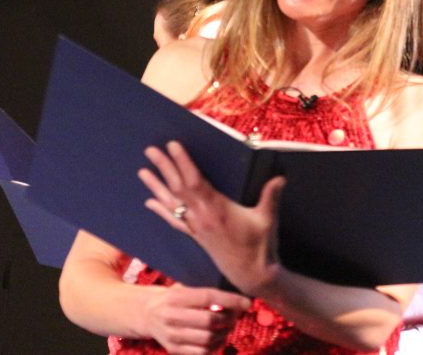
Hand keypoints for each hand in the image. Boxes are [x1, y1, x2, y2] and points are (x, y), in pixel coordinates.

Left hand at [139, 140, 286, 295]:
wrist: (252, 276)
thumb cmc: (261, 247)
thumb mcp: (268, 219)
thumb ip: (271, 196)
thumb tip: (280, 178)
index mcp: (217, 209)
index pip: (195, 181)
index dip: (183, 162)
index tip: (173, 145)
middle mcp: (202, 217)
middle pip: (178, 188)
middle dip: (164, 167)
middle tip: (150, 150)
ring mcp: (197, 227)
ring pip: (171, 203)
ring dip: (156, 186)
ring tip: (142, 171)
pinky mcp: (196, 237)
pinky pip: (174, 221)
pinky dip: (161, 210)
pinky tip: (149, 202)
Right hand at [142, 284, 251, 354]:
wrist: (146, 314)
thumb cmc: (172, 298)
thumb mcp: (182, 288)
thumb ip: (203, 293)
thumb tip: (235, 297)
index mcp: (175, 297)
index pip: (208, 297)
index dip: (230, 300)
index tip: (246, 303)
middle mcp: (171, 316)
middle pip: (210, 320)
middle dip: (229, 319)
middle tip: (236, 316)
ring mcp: (171, 335)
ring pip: (207, 339)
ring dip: (224, 333)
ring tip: (229, 327)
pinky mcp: (173, 349)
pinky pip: (201, 352)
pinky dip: (215, 347)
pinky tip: (219, 338)